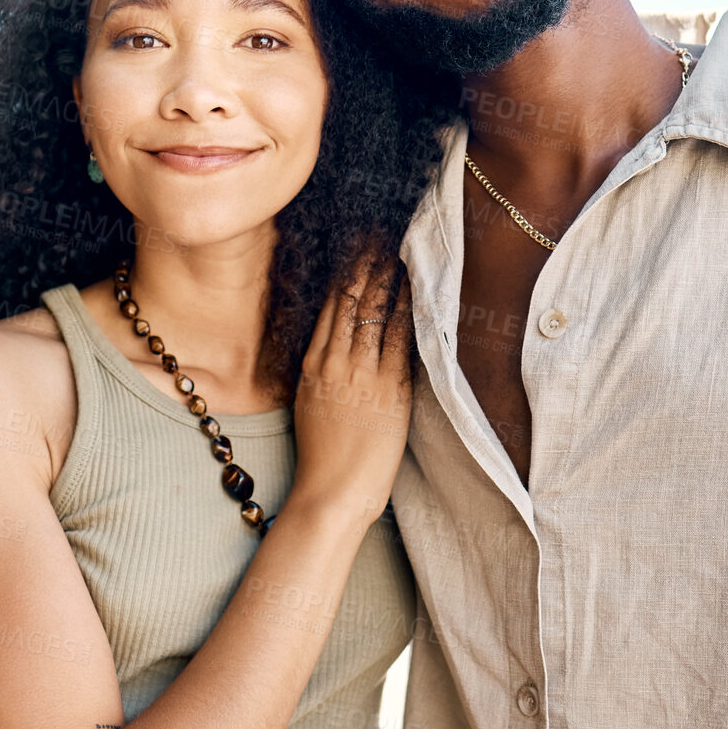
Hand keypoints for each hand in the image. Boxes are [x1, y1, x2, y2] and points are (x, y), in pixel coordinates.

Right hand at [290, 253, 413, 528]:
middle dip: (365, 264)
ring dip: (387, 277)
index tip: (355, 250)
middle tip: (378, 236)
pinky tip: (414, 288)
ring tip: (397, 250)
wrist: (333, 492)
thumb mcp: (313, 405)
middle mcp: (335, 363)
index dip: (344, 275)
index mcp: (314, 365)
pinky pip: (400, 338)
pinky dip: (406, 309)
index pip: (330, 308)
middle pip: (351, 301)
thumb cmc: (325, 456)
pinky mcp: (388, 388)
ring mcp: (362, 373)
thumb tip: (337, 349)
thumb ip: (324, 373)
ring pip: (374, 312)